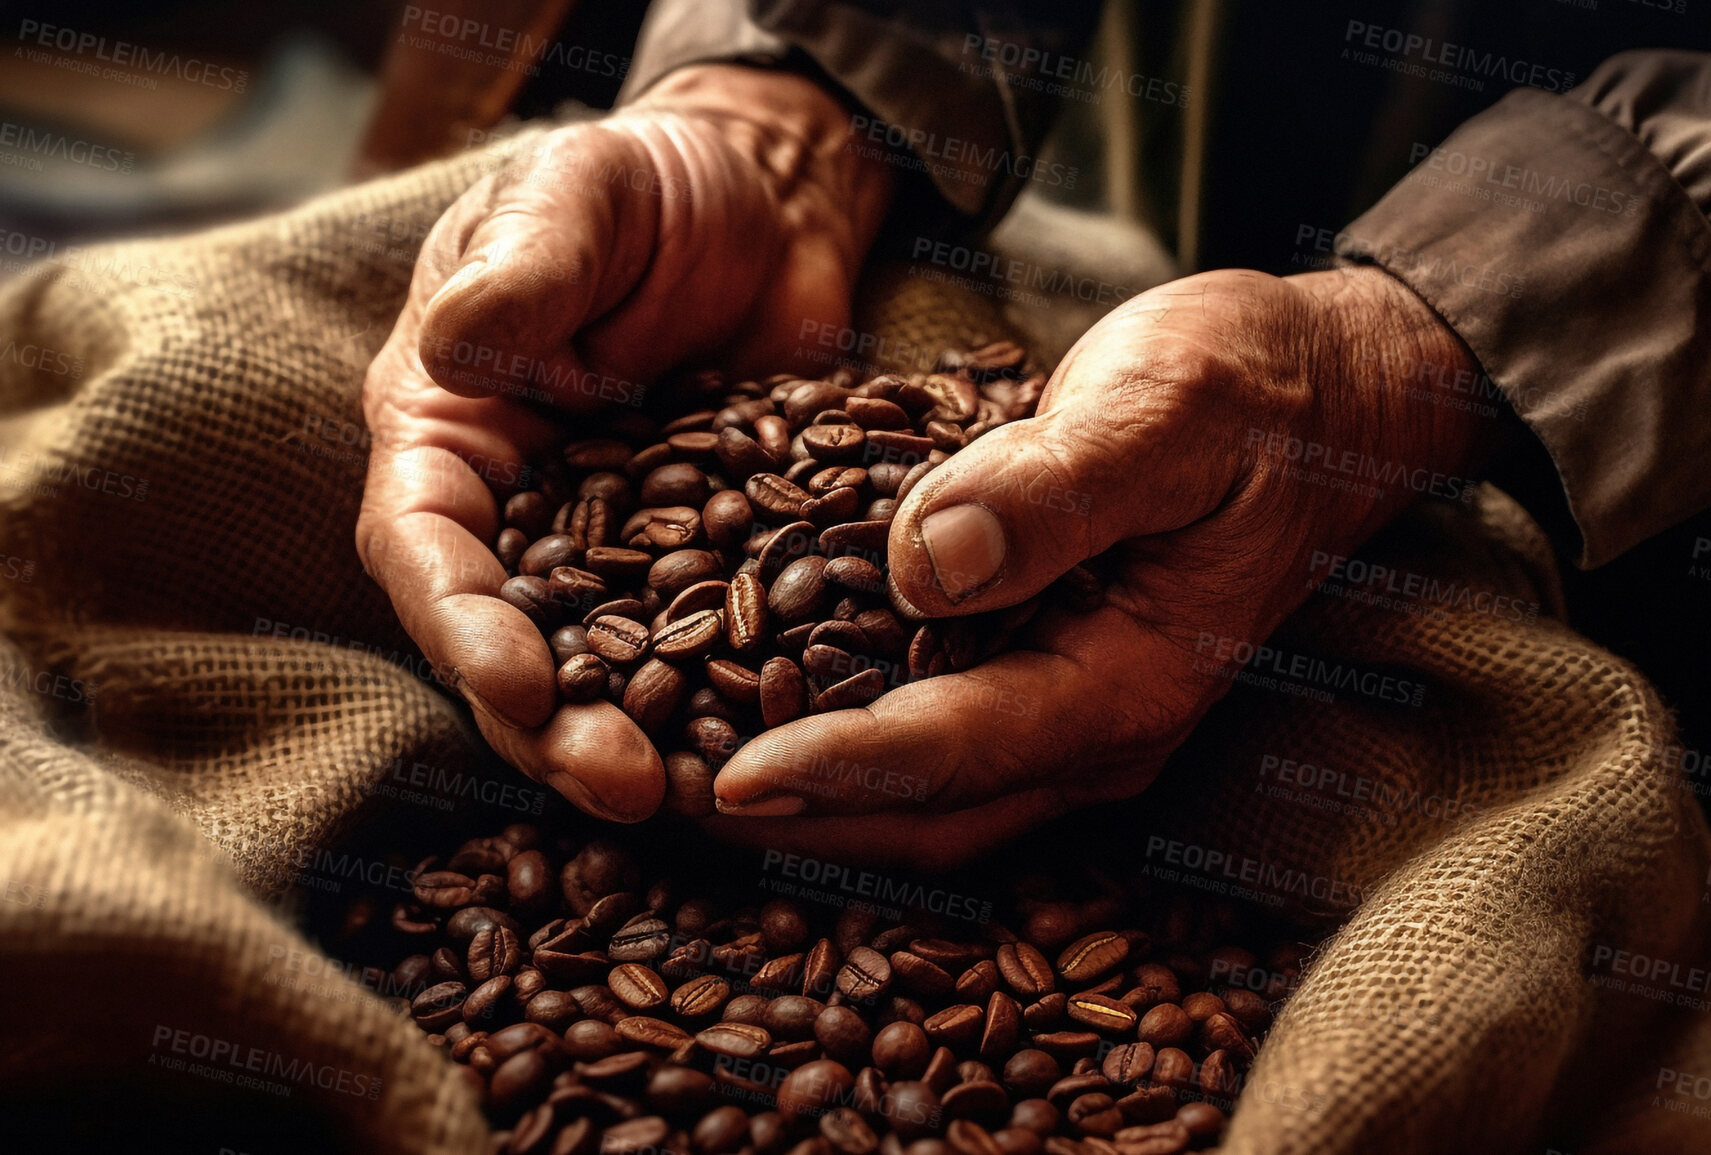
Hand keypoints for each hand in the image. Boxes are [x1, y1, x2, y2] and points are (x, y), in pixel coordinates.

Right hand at [356, 66, 892, 821]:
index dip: (461, 626)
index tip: (518, 684)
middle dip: (557, 727)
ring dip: (649, 741)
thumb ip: (525, 268)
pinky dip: (741, 699)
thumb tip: (458, 345)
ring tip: (702, 798)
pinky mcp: (718, 568)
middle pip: (516, 645)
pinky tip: (788, 744)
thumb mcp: (578, 197)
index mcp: (450, 436)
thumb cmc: (649, 184)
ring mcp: (622, 555)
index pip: (425, 548)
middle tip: (625, 789)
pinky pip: (720, 645)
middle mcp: (523, 517)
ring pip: (615, 671)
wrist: (769, 197)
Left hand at [708, 266, 1487, 866]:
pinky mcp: (1054, 677)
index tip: (717, 779)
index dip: (832, 770)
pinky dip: (848, 748)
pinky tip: (762, 712)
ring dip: (809, 803)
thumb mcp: (1164, 408)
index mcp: (1125, 679)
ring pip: (925, 799)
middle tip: (659, 803)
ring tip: (680, 779)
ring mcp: (1078, 714)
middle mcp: (1098, 726)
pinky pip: (939, 744)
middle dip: (791, 821)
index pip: (953, 749)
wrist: (1326, 397)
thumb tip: (923, 562)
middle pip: (923, 813)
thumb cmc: (1252, 390)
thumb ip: (1056, 489)